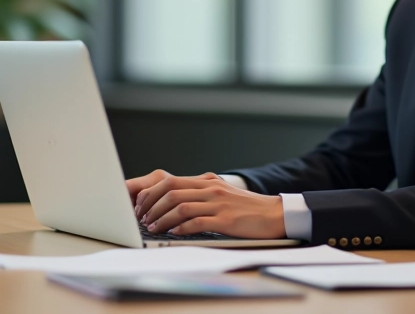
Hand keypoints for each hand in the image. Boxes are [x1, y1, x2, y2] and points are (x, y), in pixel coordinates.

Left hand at [128, 170, 285, 238]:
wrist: (274, 214)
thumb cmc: (247, 208)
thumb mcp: (222, 193)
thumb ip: (200, 194)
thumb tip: (174, 203)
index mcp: (207, 181)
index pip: (170, 181)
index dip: (151, 193)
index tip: (140, 205)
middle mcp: (211, 189)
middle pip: (171, 192)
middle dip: (151, 206)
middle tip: (142, 218)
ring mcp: (218, 204)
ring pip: (180, 207)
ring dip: (162, 218)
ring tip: (152, 228)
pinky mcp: (226, 220)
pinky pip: (198, 222)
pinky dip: (182, 228)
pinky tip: (173, 233)